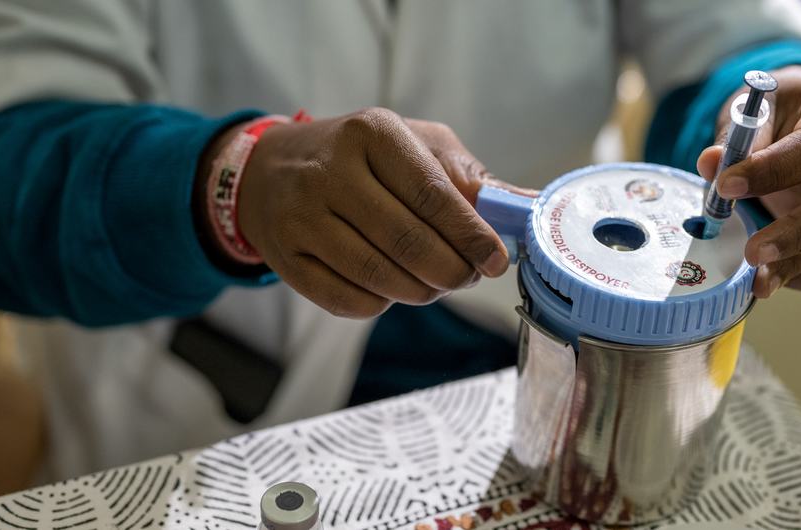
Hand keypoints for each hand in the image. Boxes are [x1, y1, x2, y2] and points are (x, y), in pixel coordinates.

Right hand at [204, 108, 515, 318]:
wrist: (272, 170)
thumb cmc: (363, 158)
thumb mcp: (417, 146)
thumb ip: (470, 178)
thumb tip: (529, 209)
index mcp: (372, 132)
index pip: (433, 194)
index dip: (471, 235)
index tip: (497, 260)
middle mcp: (330, 170)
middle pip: (408, 242)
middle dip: (452, 271)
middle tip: (468, 277)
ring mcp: (301, 216)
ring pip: (379, 276)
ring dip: (421, 291)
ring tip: (435, 283)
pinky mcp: (285, 257)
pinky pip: (347, 300)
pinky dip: (381, 303)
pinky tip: (391, 287)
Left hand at [697, 66, 800, 297]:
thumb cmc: (785, 114)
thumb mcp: (759, 109)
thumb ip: (737, 138)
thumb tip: (710, 164)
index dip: (771, 170)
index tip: (726, 188)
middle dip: (793, 232)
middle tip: (752, 253)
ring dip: (798, 262)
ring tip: (759, 281)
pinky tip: (778, 278)